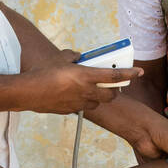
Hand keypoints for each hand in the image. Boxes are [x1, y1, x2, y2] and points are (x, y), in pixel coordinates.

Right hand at [20, 57, 143, 115]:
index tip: (139, 71)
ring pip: (98, 103)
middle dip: (114, 90)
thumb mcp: (61, 58)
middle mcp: (86, 91)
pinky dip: (85, 101)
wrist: (28, 92)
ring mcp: (79, 103)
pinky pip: (84, 107)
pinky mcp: (71, 110)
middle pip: (111, 95)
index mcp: (86, 76)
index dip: (129, 73)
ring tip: (92, 89)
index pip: (114, 76)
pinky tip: (76, 95)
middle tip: (113, 84)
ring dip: (100, 97)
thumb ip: (74, 56)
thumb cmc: (43, 73)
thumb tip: (79, 57)